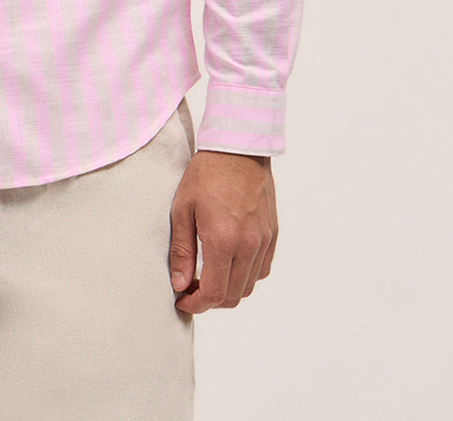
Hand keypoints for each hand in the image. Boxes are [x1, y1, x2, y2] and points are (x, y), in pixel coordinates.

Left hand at [168, 149, 276, 312]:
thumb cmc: (206, 174)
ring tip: (208, 276)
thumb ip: (182, 250)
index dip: (196, 304)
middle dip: (209, 300)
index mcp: (223, 240)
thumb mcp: (183, 209)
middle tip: (191, 288)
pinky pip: (261, 269)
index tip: (182, 299)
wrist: (238, 148)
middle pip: (233, 296)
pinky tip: (228, 262)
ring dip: (228, 289)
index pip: (214, 293)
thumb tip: (180, 284)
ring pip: (248, 286)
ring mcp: (264, 240)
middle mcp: (248, 245)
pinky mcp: (272, 234)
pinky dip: (245, 275)